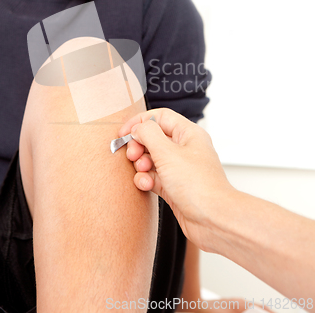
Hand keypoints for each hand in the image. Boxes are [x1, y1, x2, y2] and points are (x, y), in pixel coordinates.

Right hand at [119, 108, 234, 251]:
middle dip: (139, 145)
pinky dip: (146, 179)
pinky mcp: (174, 186)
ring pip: (151, 158)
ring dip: (141, 164)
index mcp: (188, 134)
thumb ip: (148, 134)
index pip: (160, 117)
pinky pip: (153, 177)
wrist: (212, 220)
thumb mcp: (168, 153)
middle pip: (154, 138)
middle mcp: (185, 148)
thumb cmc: (198, 186)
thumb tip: (138, 128)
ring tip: (142, 171)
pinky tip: (147, 185)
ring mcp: (180, 168)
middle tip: (132, 155)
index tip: (124, 132)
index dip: (140, 121)